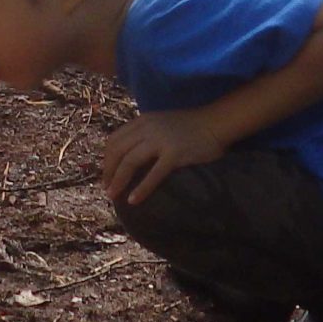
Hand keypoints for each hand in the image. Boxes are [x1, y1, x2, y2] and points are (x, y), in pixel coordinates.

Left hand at [102, 110, 227, 204]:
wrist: (216, 123)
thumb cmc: (190, 126)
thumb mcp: (161, 123)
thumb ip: (145, 134)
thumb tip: (130, 154)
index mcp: (142, 121)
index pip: (114, 140)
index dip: (107, 159)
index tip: (106, 174)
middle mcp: (147, 128)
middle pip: (118, 151)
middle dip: (108, 172)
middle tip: (107, 189)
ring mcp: (161, 141)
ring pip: (130, 161)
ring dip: (118, 180)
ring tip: (113, 196)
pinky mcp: (174, 154)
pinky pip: (153, 174)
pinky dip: (141, 188)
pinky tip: (133, 200)